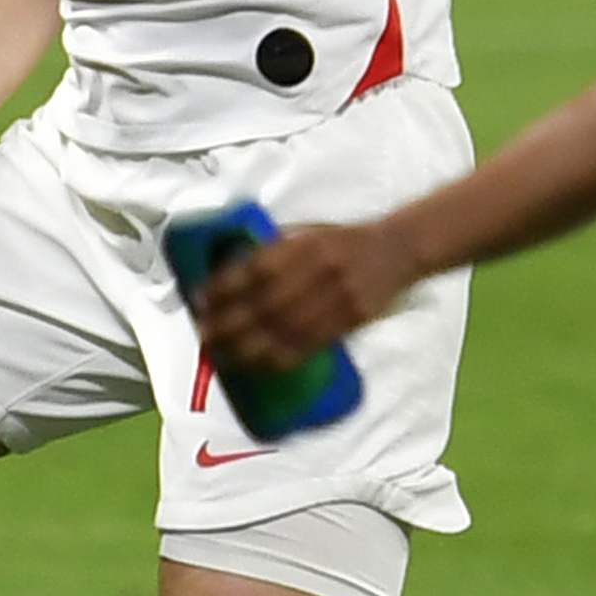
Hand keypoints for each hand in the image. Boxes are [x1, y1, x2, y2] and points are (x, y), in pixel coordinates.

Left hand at [198, 223, 405, 379]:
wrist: (395, 249)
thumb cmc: (341, 239)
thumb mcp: (305, 232)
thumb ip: (272, 251)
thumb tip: (227, 276)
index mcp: (305, 244)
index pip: (256, 270)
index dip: (224, 288)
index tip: (200, 300)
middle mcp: (320, 270)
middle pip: (267, 304)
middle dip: (230, 323)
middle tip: (204, 335)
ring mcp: (338, 298)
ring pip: (286, 330)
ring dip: (248, 347)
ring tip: (222, 355)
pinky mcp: (351, 320)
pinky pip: (310, 345)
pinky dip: (279, 357)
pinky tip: (256, 363)